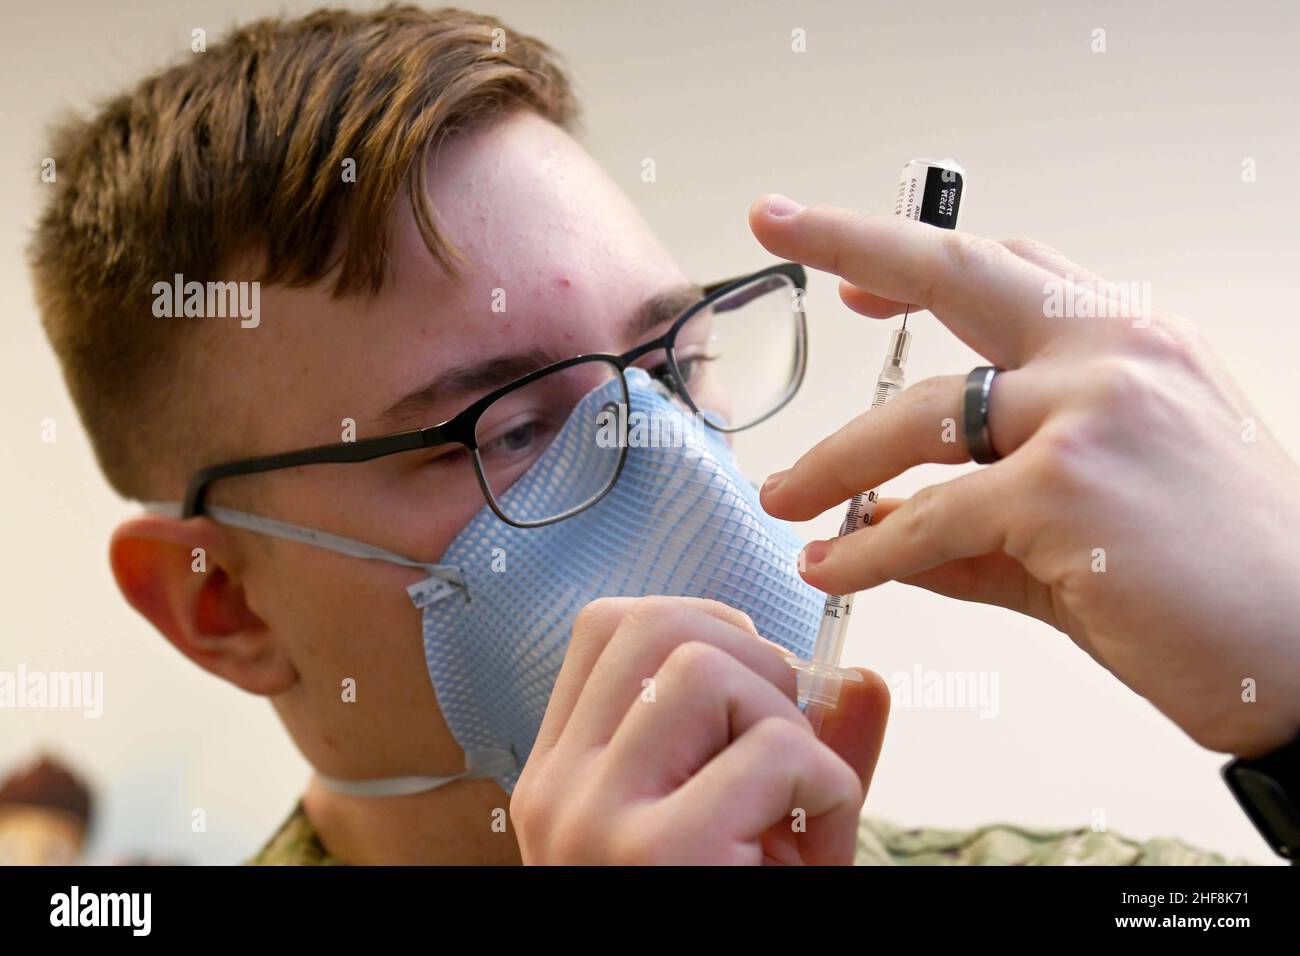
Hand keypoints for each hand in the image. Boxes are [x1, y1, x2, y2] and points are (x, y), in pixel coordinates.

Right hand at [510, 596, 889, 863]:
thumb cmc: (720, 915)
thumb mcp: (740, 831)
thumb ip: (801, 746)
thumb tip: (862, 677)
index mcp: (560, 775)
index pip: (606, 627)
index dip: (698, 625)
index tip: (748, 685)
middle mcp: (559, 791)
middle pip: (657, 625)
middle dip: (752, 660)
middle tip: (781, 741)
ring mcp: (597, 822)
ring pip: (710, 668)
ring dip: (787, 723)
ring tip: (791, 801)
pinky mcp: (660, 856)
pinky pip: (777, 751)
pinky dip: (827, 787)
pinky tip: (813, 848)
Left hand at [750, 195, 1299, 757]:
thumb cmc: (1212, 580)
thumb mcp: (1093, 514)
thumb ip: (982, 509)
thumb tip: (883, 518)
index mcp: (1130, 340)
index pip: (1009, 269)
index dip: (918, 260)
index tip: (851, 273)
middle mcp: (1113, 351)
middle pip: (955, 270)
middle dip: (854, 237)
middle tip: (780, 221)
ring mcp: (1090, 410)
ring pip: (917, 419)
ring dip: (833, 460)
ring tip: (783, 497)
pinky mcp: (1066, 487)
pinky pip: (932, 518)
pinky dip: (872, 549)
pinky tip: (834, 565)